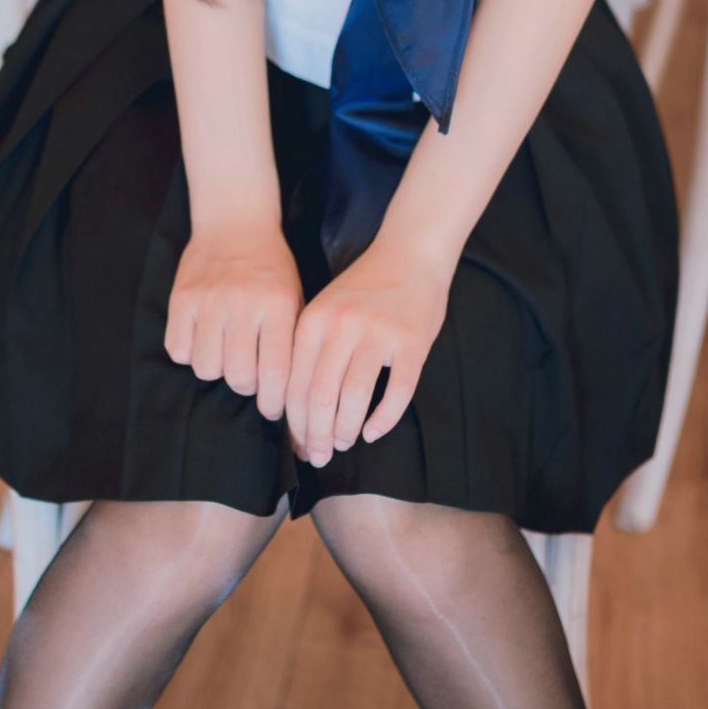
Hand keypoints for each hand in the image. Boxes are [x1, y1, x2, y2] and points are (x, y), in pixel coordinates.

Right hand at [166, 223, 303, 422]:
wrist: (235, 223)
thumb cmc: (272, 269)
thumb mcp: (296, 298)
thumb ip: (292, 342)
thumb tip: (292, 396)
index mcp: (278, 305)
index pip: (276, 372)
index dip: (273, 402)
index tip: (272, 409)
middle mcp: (243, 303)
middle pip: (239, 377)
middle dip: (246, 385)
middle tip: (249, 376)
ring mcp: (208, 300)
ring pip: (207, 368)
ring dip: (217, 369)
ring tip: (226, 353)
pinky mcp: (180, 298)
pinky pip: (178, 350)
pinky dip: (190, 353)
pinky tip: (203, 339)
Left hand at [284, 229, 453, 467]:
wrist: (410, 252)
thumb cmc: (364, 288)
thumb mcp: (325, 309)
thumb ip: (310, 350)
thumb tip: (297, 409)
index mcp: (314, 320)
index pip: (295, 385)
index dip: (295, 424)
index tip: (299, 446)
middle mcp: (343, 326)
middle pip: (321, 397)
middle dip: (317, 435)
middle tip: (319, 457)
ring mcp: (379, 334)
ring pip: (355, 398)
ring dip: (346, 430)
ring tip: (343, 443)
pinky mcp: (413, 342)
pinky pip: (397, 392)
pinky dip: (384, 420)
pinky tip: (374, 432)